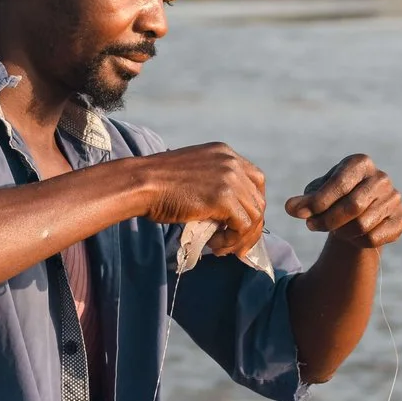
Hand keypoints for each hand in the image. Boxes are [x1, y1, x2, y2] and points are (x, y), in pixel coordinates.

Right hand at [136, 143, 266, 257]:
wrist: (142, 183)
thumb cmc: (158, 183)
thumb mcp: (195, 173)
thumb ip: (215, 184)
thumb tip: (229, 214)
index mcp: (225, 153)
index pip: (256, 180)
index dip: (251, 205)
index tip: (238, 222)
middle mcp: (232, 162)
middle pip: (259, 199)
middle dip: (250, 225)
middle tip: (234, 243)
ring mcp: (230, 179)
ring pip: (255, 215)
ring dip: (241, 237)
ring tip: (221, 247)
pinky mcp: (224, 198)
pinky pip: (243, 226)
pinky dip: (233, 240)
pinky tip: (216, 245)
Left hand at [282, 155, 401, 250]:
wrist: (359, 211)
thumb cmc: (334, 197)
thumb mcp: (317, 194)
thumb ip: (304, 201)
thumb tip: (290, 208)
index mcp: (360, 163)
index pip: (340, 184)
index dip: (318, 202)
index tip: (300, 215)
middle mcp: (381, 178)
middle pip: (353, 206)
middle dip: (327, 221)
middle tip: (311, 226)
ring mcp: (394, 198)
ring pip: (363, 226)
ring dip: (341, 232)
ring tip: (333, 228)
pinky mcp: (401, 218)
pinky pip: (374, 238)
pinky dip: (357, 242)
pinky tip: (351, 235)